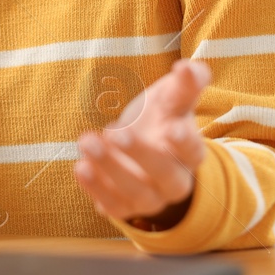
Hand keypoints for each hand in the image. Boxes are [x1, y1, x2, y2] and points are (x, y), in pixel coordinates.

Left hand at [74, 59, 210, 230]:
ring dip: (110, 169)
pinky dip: (96, 189)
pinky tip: (80, 167)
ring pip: (136, 194)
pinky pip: (114, 206)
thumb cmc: (160, 118)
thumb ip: (185, 83)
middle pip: (165, 175)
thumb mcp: (172, 97)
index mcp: (190, 152)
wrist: (143, 149)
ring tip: (87, 142)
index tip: (173, 127)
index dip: (185, 142)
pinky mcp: (126, 207)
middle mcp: (174, 180)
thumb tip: (188, 67)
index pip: (194, 151)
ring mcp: (151, 198)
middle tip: (115, 131)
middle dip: (140, 154)